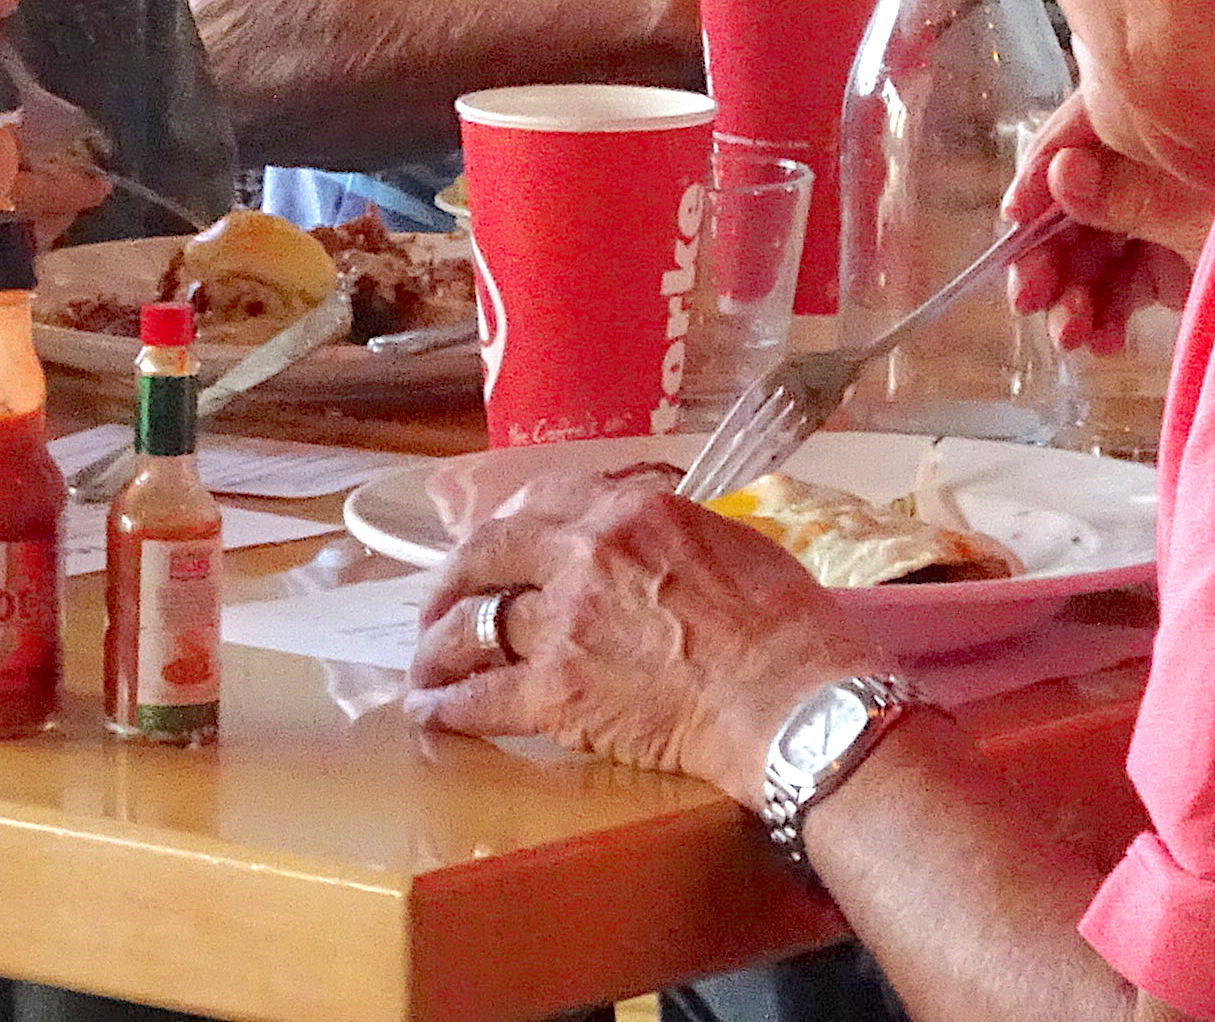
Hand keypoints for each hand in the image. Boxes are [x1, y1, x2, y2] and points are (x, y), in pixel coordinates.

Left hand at [404, 472, 888, 800]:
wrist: (788, 697)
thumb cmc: (783, 624)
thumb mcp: (728, 539)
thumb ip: (669, 529)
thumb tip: (647, 538)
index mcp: (628, 511)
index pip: (540, 502)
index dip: (505, 526)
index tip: (495, 548)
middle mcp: (583, 556)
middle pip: (486, 554)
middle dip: (452, 580)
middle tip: (442, 603)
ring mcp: (563, 625)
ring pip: (472, 625)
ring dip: (438, 646)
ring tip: (425, 664)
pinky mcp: (556, 694)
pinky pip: (480, 697)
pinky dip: (447, 706)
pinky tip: (430, 711)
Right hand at [1000, 94, 1207, 352]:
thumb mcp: (1194, 191)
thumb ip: (1125, 189)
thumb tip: (1060, 176)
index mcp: (1140, 119)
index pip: (1068, 143)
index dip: (1037, 186)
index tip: (1015, 225)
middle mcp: (1145, 162)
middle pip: (1077, 207)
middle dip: (1051, 256)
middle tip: (1033, 297)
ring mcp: (1163, 212)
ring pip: (1098, 252)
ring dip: (1076, 294)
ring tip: (1073, 334)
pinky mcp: (1179, 259)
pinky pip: (1129, 284)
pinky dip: (1110, 312)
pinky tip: (1103, 341)